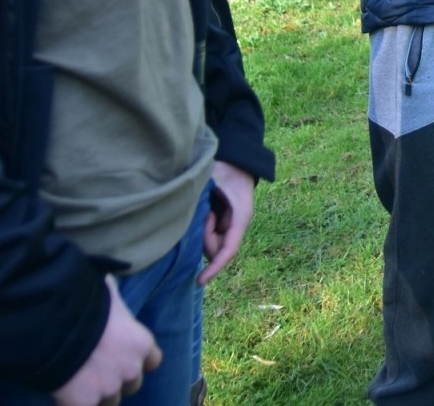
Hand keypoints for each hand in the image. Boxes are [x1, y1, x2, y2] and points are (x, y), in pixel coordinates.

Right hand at [52, 275, 160, 405]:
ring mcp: (108, 389)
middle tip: (99, 370)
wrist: (54, 324)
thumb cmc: (84, 301)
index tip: (126, 357)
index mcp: (142, 343)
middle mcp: (131, 369)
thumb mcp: (107, 291)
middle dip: (119, 379)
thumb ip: (114, 297)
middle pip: (133, 385)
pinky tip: (66, 395)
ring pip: (110, 402)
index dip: (139, 360)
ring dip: (99, 395)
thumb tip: (110, 283)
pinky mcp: (83, 404)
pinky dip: (76, 403)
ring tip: (81, 383)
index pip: (153, 361)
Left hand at [198, 162, 255, 285]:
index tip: (199, 280)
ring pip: (211, 237)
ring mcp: (231, 219)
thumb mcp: (213, 184)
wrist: (237, 154)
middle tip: (202, 212)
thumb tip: (192, 230)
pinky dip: (203, 224)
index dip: (215, 267)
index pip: (228, 249)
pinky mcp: (224, 216)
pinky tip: (203, 207)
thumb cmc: (227, 166)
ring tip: (204, 203)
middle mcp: (237, 222)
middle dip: (204, 237)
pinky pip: (210, 229)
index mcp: (241, 216)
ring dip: (202, 228)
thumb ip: (203, 207)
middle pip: (217, 245)